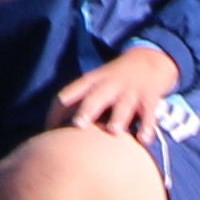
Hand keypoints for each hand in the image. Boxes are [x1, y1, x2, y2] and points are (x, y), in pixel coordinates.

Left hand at [46, 41, 180, 139]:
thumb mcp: (94, 84)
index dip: (56, 113)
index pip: (68, 96)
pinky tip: (143, 139)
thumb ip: (77, 103)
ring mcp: (130, 92)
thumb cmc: (114, 81)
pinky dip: (147, 126)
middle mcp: (109, 85)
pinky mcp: (149, 99)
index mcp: (89, 82)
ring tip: (114, 131)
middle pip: (94, 97)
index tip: (50, 133)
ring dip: (118, 117)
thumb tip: (54, 133)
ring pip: (123, 105)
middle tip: (79, 125)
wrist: (148, 60)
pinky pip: (148, 114)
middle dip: (87, 110)